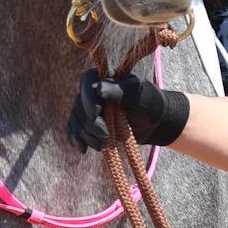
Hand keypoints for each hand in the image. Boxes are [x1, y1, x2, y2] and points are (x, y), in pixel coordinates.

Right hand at [67, 70, 189, 152]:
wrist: (154, 122)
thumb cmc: (150, 103)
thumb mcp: (139, 96)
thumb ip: (121, 92)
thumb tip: (99, 89)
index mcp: (106, 77)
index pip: (87, 81)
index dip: (88, 97)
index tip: (97, 112)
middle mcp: (93, 91)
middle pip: (79, 105)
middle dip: (91, 123)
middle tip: (106, 135)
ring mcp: (88, 107)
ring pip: (76, 120)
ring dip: (87, 135)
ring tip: (103, 145)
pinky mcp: (88, 123)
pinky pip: (73, 130)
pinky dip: (77, 140)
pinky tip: (83, 149)